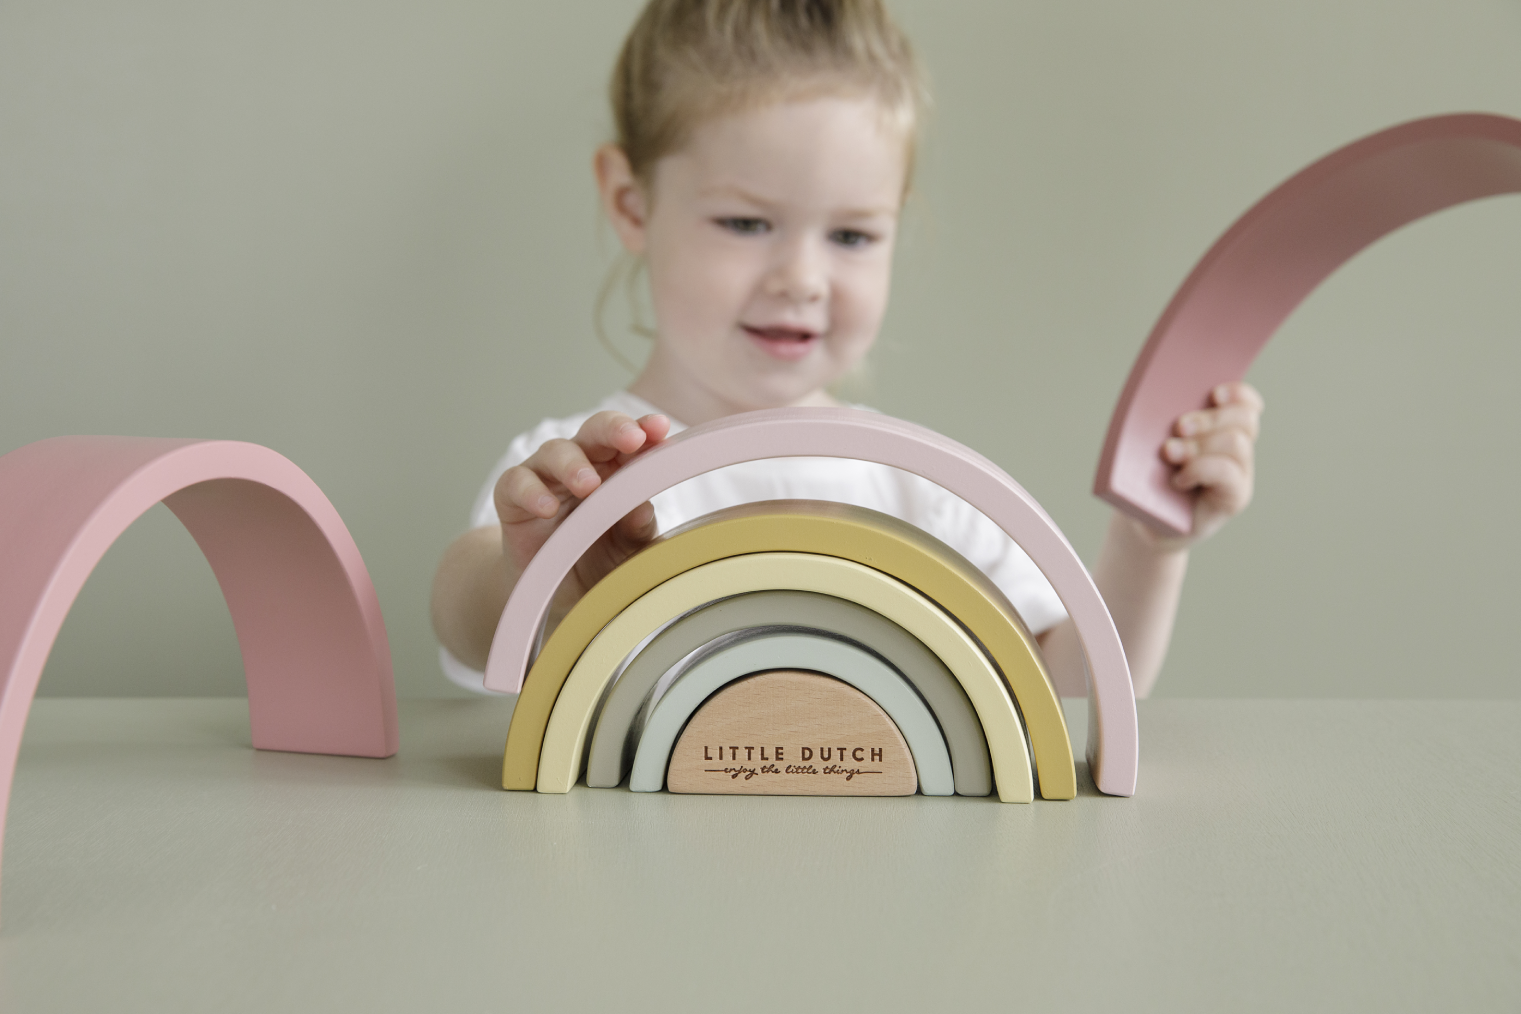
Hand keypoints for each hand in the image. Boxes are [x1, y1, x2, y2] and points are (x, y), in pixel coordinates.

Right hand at [495, 410, 670, 618]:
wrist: (555, 595)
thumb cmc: (598, 561)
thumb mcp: (627, 552)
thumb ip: (638, 531)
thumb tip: (643, 510)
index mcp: (617, 470)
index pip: (632, 441)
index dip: (645, 430)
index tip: (660, 428)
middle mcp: (581, 464)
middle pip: (595, 432)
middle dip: (614, 430)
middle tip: (632, 439)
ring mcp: (546, 477)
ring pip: (555, 451)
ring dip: (573, 464)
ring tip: (588, 486)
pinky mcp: (513, 498)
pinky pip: (516, 482)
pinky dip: (531, 491)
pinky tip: (547, 508)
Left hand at [1157, 381, 1263, 546]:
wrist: (1145, 521)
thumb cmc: (1147, 478)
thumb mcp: (1151, 446)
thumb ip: (1165, 421)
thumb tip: (1163, 402)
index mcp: (1222, 427)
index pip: (1246, 403)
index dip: (1237, 393)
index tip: (1213, 393)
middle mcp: (1237, 449)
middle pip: (1243, 419)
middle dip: (1209, 419)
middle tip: (1179, 427)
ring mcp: (1240, 474)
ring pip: (1236, 443)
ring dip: (1200, 445)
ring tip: (1170, 453)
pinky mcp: (1235, 497)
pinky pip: (1227, 473)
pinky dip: (1200, 469)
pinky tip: (1178, 480)